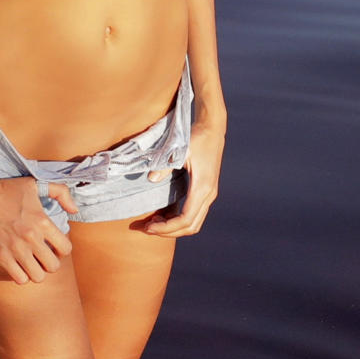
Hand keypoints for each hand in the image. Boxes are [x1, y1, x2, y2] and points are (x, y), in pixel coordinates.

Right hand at [0, 175, 76, 284]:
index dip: (62, 250)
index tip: (53, 246)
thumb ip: (61, 192)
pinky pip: (19, 278)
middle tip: (42, 256)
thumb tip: (75, 210)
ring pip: (37, 277)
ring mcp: (16, 249)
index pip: (66, 249)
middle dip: (50, 263)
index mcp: (43, 222)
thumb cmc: (5, 188)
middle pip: (53, 266)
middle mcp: (32, 238)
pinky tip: (17, 265)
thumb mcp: (35, 184)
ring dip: (36, 271)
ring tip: (30, 263)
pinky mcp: (0, 256)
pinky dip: (20, 275)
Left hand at [137, 99, 224, 236]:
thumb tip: (151, 179)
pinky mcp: (205, 189)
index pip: (185, 219)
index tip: (149, 227)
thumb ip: (165, 165)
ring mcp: (209, 193)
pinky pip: (193, 212)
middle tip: (146, 228)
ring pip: (193, 222)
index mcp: (202, 188)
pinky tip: (163, 213)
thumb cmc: (197, 137)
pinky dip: (178, 218)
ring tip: (153, 222)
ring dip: (173, 227)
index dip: (167, 228)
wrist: (213, 127)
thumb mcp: (180, 149)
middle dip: (168, 231)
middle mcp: (208, 194)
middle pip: (190, 226)